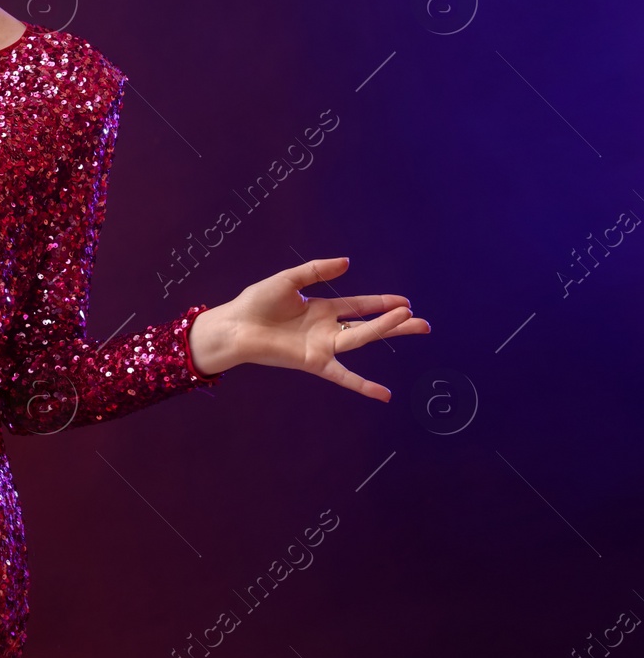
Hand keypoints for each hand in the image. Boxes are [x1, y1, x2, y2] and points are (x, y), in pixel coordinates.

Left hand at [189, 257, 430, 401]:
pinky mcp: (313, 360)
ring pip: (361, 338)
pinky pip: (342, 375)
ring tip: (413, 324)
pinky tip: (383, 394)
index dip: (382, 304)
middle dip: (395, 323)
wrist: (233, 326)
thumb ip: (316, 271)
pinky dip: (362, 385)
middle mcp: (326, 329)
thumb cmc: (255, 304)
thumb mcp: (288, 280)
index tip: (406, 303)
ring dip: (386, 331)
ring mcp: (321, 346)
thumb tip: (347, 262)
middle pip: (368, 325)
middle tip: (423, 323)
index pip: (359, 305)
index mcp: (321, 309)